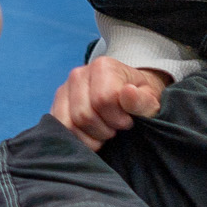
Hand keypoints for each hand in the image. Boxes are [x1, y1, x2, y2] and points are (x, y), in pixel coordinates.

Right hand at [50, 57, 169, 149]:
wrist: (127, 93)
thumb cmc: (139, 97)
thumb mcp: (150, 98)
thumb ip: (142, 100)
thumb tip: (128, 93)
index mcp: (103, 66)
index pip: (103, 100)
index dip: (118, 119)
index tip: (128, 121)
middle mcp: (78, 74)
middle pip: (84, 115)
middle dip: (104, 130)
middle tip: (116, 129)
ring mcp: (64, 90)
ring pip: (69, 124)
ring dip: (90, 137)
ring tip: (104, 132)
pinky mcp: (56, 105)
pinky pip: (59, 129)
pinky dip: (77, 139)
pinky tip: (91, 136)